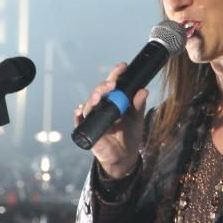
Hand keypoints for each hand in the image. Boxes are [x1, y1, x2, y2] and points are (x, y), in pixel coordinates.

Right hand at [73, 62, 147, 178]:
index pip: (113, 83)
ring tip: (98, 97)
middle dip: (103, 86)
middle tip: (112, 84)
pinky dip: (78, 116)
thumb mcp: (137, 118)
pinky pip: (80, 122)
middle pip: (99, 91)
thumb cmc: (129, 134)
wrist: (125, 155)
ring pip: (89, 104)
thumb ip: (139, 105)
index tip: (123, 66)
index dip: (116, 74)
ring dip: (93, 98)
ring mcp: (94, 117)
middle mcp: (102, 106)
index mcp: (114, 100)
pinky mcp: (88, 130)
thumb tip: (143, 91)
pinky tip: (79, 111)